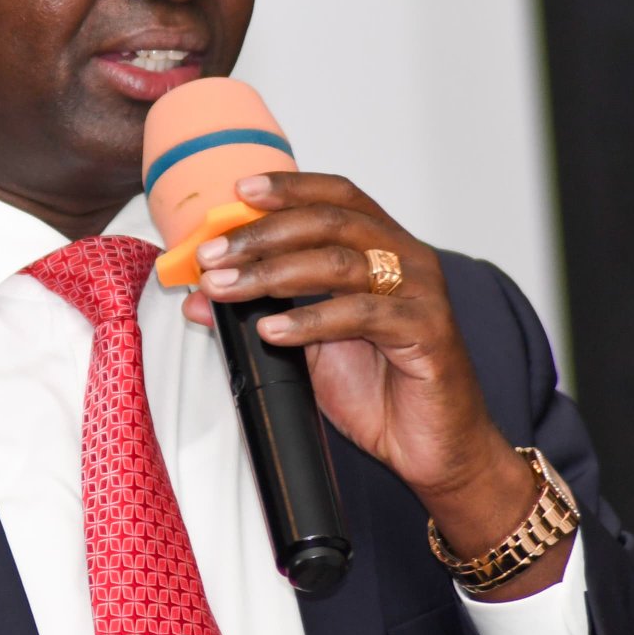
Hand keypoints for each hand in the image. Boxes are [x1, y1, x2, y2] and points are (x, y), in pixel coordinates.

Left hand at [184, 173, 558, 596]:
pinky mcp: (426, 329)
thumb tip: (197, 296)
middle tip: (212, 255)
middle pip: (330, 221)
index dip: (290, 188)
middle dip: (262, 235)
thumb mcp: (306, 347)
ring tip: (227, 289)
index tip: (239, 191)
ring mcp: (420, 292)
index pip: (336, 196)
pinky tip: (271, 330)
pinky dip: (308, 320)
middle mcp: (406, 258)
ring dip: (272, 272)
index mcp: (383, 247)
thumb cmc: (382, 390)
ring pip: (340, 262)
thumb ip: (259, 313)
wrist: (435, 446)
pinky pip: (360, 314)